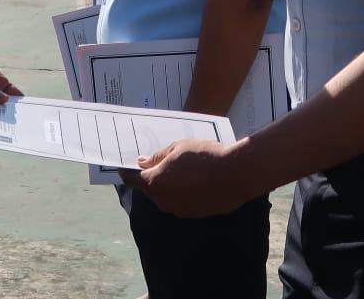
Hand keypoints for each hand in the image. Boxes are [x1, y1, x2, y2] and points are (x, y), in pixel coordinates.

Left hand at [120, 139, 253, 217]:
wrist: (236, 174)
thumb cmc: (204, 156)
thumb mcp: (177, 148)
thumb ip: (157, 158)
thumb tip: (142, 164)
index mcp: (155, 184)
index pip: (132, 180)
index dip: (128, 171)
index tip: (127, 164)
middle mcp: (163, 201)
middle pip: (150, 188)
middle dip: (152, 176)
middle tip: (160, 160)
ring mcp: (179, 210)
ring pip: (166, 196)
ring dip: (169, 185)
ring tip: (182, 168)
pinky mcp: (194, 214)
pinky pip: (181, 201)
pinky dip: (182, 192)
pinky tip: (194, 179)